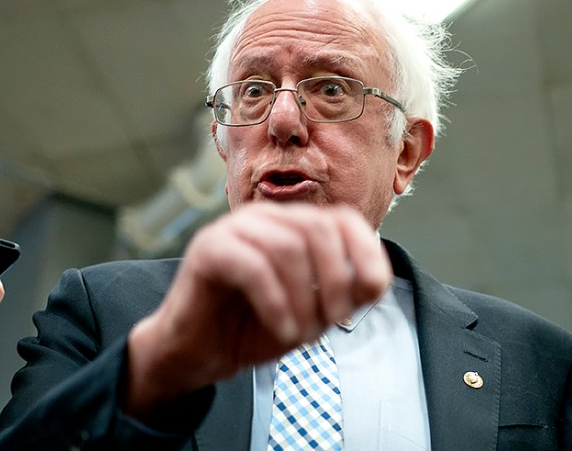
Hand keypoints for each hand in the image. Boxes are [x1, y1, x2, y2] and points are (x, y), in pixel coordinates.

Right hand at [124, 201, 391, 417]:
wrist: (197, 353)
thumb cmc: (254, 327)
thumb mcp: (312, 314)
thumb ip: (344, 294)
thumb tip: (374, 281)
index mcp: (293, 225)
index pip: (344, 218)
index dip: (366, 252)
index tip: (372, 293)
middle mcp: (265, 218)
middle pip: (318, 228)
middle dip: (336, 280)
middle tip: (334, 321)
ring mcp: (233, 229)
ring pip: (287, 246)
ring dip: (305, 298)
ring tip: (303, 334)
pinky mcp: (208, 249)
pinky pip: (253, 267)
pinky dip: (277, 303)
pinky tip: (284, 330)